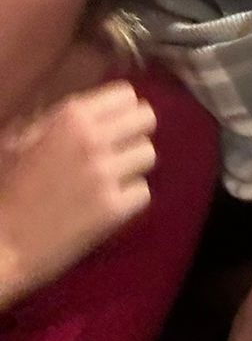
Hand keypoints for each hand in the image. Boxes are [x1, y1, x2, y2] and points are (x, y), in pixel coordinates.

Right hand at [0, 82, 155, 307]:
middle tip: (119, 150)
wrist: (0, 245)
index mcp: (71, 116)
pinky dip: (129, 199)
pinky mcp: (113, 209)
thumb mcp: (23, 139)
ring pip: (148, 155)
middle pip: (147, 119)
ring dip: (133, 167)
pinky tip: (110, 204)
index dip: (122, 110)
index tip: (114, 124)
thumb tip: (91, 108)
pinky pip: (143, 192)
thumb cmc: (6, 190)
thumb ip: (58, 119)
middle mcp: (94, 139)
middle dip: (134, 134)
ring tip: (113, 179)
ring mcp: (106, 174)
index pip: (126, 95)